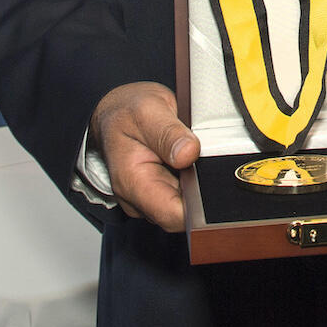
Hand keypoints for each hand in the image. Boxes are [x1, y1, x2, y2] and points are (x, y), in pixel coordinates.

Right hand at [89, 81, 198, 230]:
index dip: (199, 205)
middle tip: (202, 155)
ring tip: (191, 153)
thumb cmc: (126, 112)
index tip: (212, 183)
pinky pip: (185, 195)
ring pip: (188, 205)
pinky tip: (188, 161)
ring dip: (197, 184)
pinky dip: (193, 180)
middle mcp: (139, 199)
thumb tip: (189, 153)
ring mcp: (149, 200)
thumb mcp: (147, 111)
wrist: (115, 112)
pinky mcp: (160, 195)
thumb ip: (169, 133)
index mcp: (132, 182)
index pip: (173, 216)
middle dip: (201, 190)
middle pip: (185, 213)